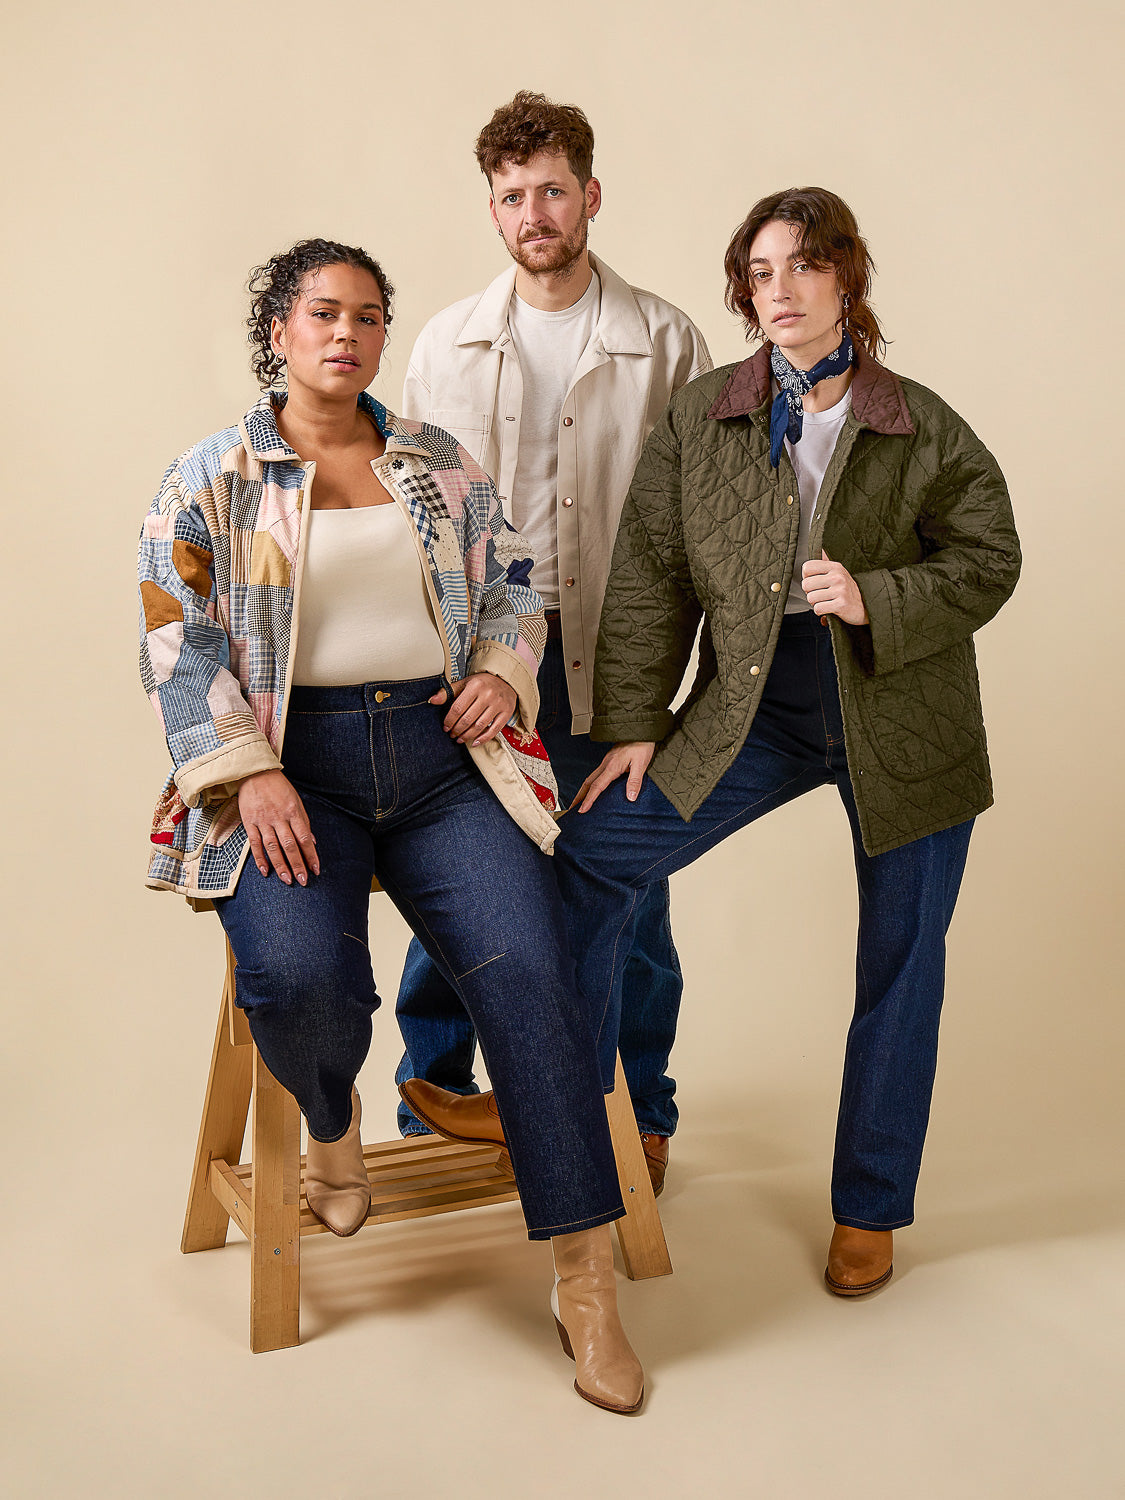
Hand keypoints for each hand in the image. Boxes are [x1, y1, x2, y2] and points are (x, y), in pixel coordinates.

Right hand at [238, 770, 319, 885]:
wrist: (256, 772)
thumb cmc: (279, 788)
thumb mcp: (297, 801)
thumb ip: (304, 822)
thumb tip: (312, 842)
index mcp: (293, 812)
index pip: (304, 838)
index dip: (311, 855)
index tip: (316, 869)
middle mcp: (279, 818)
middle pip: (290, 845)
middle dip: (297, 864)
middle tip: (303, 880)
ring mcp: (263, 821)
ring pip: (272, 847)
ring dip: (280, 865)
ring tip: (287, 880)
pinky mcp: (249, 822)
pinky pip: (255, 843)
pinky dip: (259, 859)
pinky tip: (265, 871)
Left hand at [430, 673, 517, 744]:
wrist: (506, 680)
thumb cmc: (483, 683)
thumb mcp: (464, 683)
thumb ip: (448, 692)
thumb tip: (432, 700)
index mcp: (475, 686)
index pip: (458, 708)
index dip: (449, 720)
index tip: (446, 727)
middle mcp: (488, 695)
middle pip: (468, 719)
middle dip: (457, 730)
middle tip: (452, 734)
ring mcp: (498, 705)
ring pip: (479, 726)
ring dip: (467, 736)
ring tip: (460, 739)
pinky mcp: (506, 713)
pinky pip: (494, 730)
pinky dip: (483, 739)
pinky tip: (475, 742)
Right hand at [574, 742, 655, 811]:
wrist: (640, 730)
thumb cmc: (642, 745)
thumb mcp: (641, 764)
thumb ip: (634, 781)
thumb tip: (630, 797)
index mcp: (612, 767)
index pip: (597, 786)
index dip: (589, 799)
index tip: (582, 810)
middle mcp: (606, 764)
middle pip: (588, 783)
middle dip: (579, 796)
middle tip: (573, 808)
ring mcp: (606, 762)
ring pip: (590, 778)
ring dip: (583, 790)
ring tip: (579, 801)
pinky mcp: (609, 760)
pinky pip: (596, 774)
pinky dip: (591, 784)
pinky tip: (593, 788)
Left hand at [801, 549, 868, 624]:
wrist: (864, 606)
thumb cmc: (847, 590)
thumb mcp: (839, 573)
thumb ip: (826, 562)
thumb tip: (820, 549)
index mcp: (835, 567)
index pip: (807, 567)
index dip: (806, 578)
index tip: (814, 582)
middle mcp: (838, 576)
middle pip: (806, 584)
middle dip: (810, 593)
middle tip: (821, 595)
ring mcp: (840, 590)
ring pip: (811, 598)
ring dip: (815, 603)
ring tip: (826, 601)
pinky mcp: (841, 604)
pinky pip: (818, 608)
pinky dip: (820, 611)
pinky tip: (829, 608)